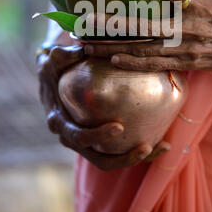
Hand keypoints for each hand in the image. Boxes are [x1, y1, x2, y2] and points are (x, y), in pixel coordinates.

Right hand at [37, 42, 169, 169]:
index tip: (119, 127)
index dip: (98, 136)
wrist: (51, 81)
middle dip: (123, 157)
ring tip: (160, 147)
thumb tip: (81, 50)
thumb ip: (64, 55)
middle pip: (98, 159)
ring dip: (134, 159)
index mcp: (60, 122)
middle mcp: (71, 137)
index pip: (78, 137)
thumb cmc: (55, 69)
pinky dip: (135, 152)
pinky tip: (160, 143)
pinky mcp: (96, 142)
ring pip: (109, 161)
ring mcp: (84, 143)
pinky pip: (115, 153)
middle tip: (146, 146)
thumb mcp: (54, 60)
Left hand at [84, 0, 211, 72]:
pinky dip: (133, 64)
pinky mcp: (186, 63)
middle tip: (84, 22)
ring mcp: (186, 48)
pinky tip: (113, 60)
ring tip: (88, 45)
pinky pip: (155, 65)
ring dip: (113, 48)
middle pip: (144, 26)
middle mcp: (189, 27)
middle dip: (110, 25)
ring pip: (143, 49)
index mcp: (196, 5)